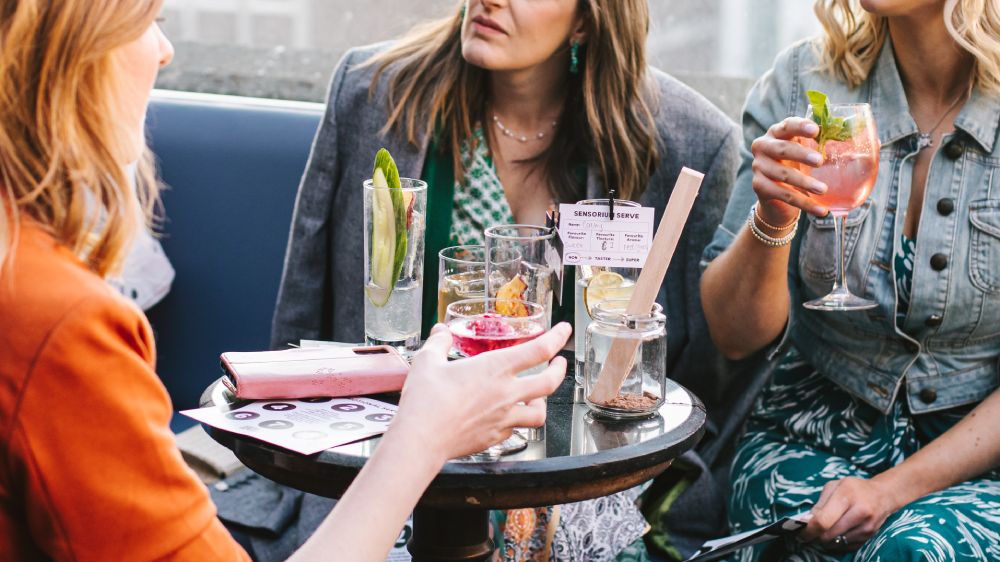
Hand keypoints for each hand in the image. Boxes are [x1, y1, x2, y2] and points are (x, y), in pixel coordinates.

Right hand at [390, 322, 570, 462]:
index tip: (564, 330)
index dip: (557, 337)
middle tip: (560, 363)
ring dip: (542, 402)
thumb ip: (439, 342)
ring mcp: (504, 419)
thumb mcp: (427, 361)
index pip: (540, 349)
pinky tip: (506, 418)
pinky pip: (514, 429)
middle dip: (560, 370)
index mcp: (496, 368)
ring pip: (540, 413)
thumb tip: (440, 332)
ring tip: (537, 397)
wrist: (421, 439)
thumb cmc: (426, 400)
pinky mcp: (495, 437)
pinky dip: (515, 422)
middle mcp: (507, 394)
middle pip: (550, 382)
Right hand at [750, 117, 828, 223]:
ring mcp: (759, 167)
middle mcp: (763, 147)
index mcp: (777, 133)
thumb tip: (859, 140)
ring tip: (823, 189)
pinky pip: (784, 195)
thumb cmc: (797, 166)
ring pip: (783, 175)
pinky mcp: (759, 186)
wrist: (779, 196)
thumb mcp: (807, 152)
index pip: (787, 126)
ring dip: (805, 183)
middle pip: (781, 149)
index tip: (816, 130)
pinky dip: (804, 204)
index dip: (800, 127)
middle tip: (820, 161)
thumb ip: (822, 144)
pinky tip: (821, 210)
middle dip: (801, 154)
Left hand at [799, 477, 900, 548]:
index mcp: (846, 495)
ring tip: (826, 530)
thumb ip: (820, 504)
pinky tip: (838, 533)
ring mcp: (867, 526)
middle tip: (811, 532)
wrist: (883, 495)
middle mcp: (859, 512)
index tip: (800, 533)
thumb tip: (807, 521)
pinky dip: (838, 543)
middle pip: (830, 535)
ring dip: (827, 540)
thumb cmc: (854, 489)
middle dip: (816, 536)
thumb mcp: (834, 486)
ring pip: (838, 542)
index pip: (823, 521)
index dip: (809, 530)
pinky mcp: (870, 536)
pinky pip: (848, 546)